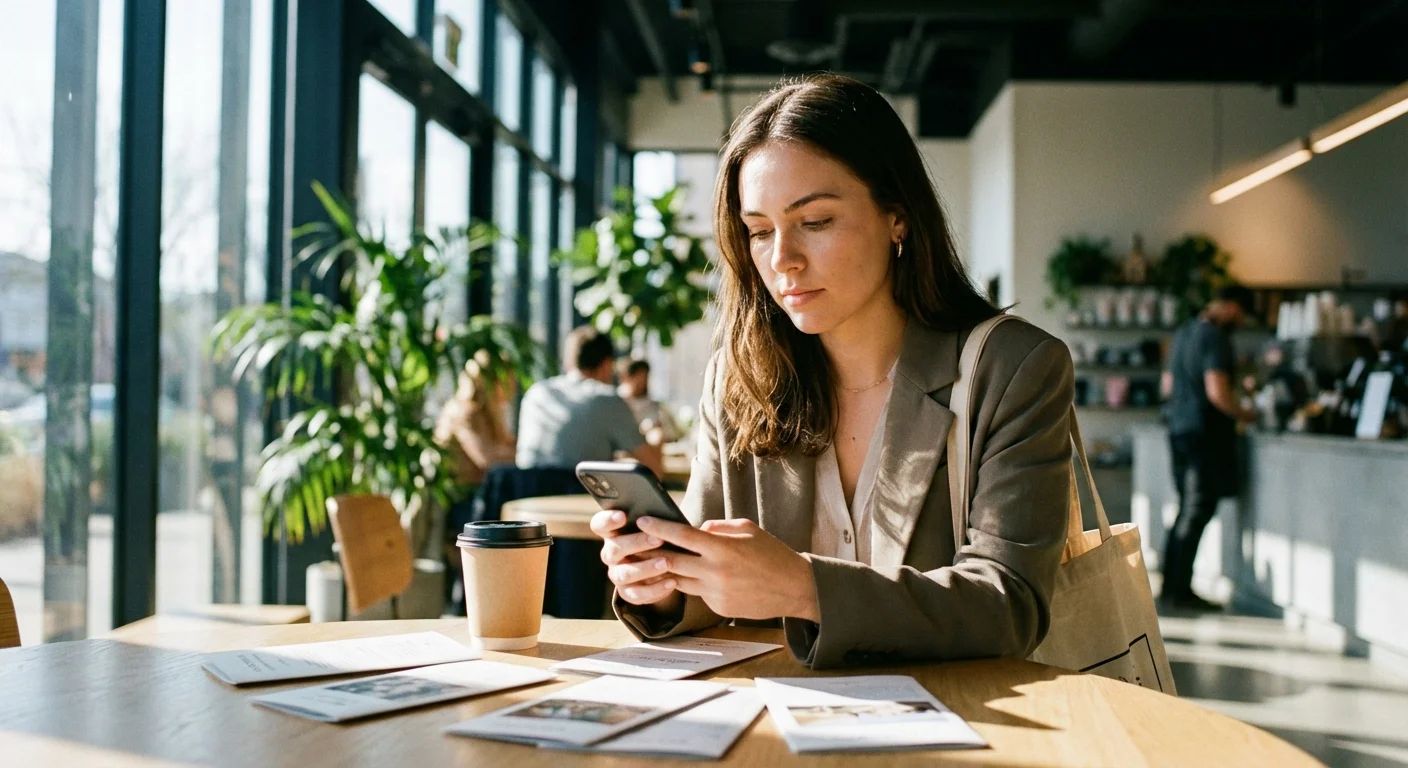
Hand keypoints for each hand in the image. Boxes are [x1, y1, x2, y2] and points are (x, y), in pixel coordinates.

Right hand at [591, 510, 680, 608]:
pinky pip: (637, 594)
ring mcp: (617, 574)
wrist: (663, 567)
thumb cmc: (658, 538)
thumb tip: (680, 518)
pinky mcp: (627, 593)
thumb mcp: (657, 527)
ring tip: (667, 563)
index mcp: (613, 533)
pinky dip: (655, 589)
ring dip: (646, 568)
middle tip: (659, 539)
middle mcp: (611, 554)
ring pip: (624, 573)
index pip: (600, 525)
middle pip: (614, 549)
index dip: (607, 520)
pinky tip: (672, 582)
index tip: (623, 516)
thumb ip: (658, 520)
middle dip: (637, 543)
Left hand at [637, 516, 819, 621]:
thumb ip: (717, 527)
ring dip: (662, 570)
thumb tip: (694, 529)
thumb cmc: (772, 553)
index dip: (659, 527)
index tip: (642, 520)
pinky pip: (695, 592)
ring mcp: (715, 592)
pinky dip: (688, 582)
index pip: (682, 535)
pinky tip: (681, 575)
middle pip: (671, 560)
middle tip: (633, 543)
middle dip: (649, 551)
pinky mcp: (717, 607)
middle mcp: (715, 571)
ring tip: (648, 559)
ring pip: (678, 580)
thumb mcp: (747, 529)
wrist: (794, 588)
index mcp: (722, 547)